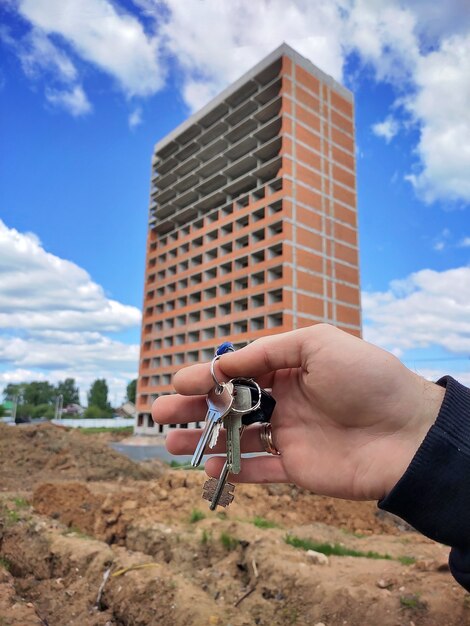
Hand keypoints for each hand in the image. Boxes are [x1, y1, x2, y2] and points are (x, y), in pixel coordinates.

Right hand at [152, 324, 444, 500]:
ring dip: (202, 441)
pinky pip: (256, 471)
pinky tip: (206, 466)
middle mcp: (285, 401)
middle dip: (193, 408)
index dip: (207, 376)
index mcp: (290, 369)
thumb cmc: (367, 378)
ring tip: (170, 443)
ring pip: (235, 439)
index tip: (179, 381)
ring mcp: (288, 436)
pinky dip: (230, 470)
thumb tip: (223, 362)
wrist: (407, 431)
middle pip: (228, 406)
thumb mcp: (317, 343)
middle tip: (159, 413)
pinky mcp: (296, 469)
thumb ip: (267, 351)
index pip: (239, 372)